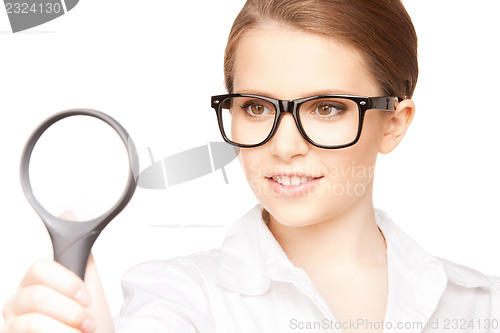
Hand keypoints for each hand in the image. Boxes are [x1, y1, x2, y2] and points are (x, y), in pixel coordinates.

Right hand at [1, 212, 113, 332]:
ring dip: (67, 328)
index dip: (67, 282)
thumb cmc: (91, 325)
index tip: (86, 297)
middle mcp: (19, 303)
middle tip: (87, 321)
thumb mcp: (90, 287)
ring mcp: (13, 325)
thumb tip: (68, 214)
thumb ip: (80, 255)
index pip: (39, 268)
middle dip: (70, 310)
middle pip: (36, 296)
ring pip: (33, 321)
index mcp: (37, 283)